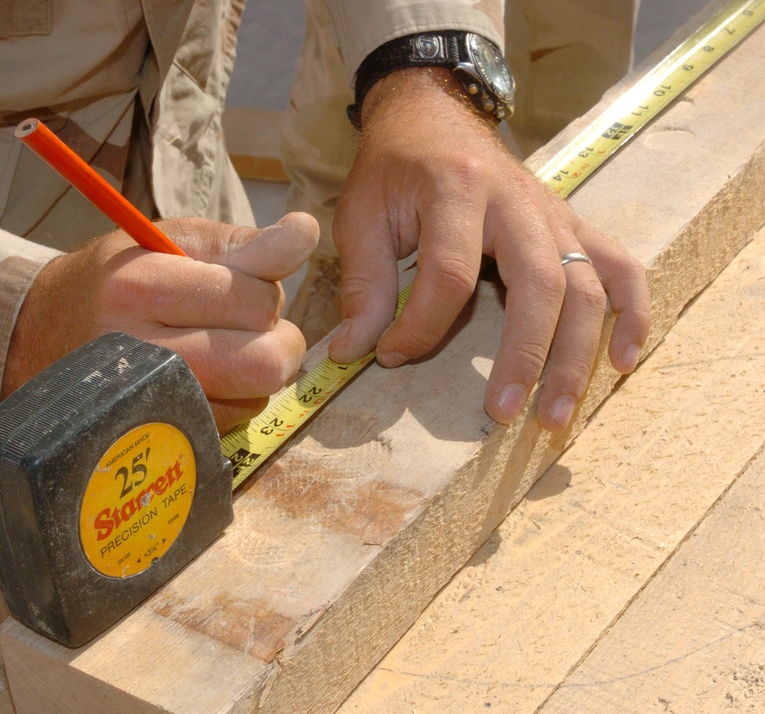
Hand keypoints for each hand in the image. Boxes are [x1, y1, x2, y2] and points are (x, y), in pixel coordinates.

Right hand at [2, 213, 318, 431]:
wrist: (40, 335)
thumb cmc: (117, 277)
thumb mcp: (169, 240)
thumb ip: (240, 242)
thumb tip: (305, 232)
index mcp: (141, 287)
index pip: (252, 297)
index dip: (268, 287)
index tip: (251, 278)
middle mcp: (143, 354)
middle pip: (263, 363)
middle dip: (280, 342)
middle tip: (257, 325)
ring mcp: (150, 406)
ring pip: (257, 397)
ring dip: (257, 372)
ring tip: (218, 346)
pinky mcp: (161, 438)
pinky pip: (238, 423)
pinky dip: (239, 398)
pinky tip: (209, 378)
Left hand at [328, 67, 649, 431]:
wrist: (432, 113)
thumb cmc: (393, 169)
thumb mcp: (360, 216)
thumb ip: (361, 284)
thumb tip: (352, 352)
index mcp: (456, 191)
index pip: (449, 274)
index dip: (420, 326)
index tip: (389, 356)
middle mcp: (516, 202)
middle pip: (539, 284)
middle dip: (524, 356)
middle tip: (502, 414)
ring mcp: (554, 214)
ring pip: (585, 286)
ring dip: (575, 356)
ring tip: (555, 417)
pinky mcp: (573, 225)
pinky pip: (620, 267)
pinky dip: (632, 313)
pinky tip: (622, 361)